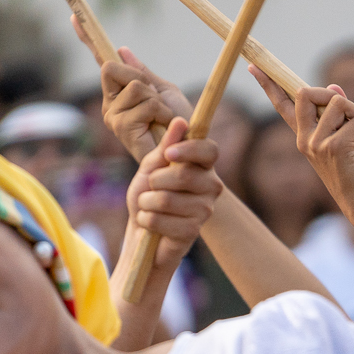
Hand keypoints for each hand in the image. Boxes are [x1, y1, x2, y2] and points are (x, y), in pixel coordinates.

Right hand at [90, 33, 191, 161]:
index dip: (88, 38)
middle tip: (155, 101)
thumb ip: (143, 74)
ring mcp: (113, 115)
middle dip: (140, 79)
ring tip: (162, 118)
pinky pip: (143, 103)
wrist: (188, 148)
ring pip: (134, 86)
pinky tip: (162, 125)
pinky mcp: (120, 127)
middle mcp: (111, 103)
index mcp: (119, 92)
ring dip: (156, 100)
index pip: (101, 61)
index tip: (74, 15)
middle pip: (112, 67)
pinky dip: (160, 111)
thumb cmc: (179, 123)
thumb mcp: (164, 92)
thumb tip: (121, 50)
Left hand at [124, 117, 219, 267]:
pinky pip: (160, 219)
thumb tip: (181, 121)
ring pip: (165, 199)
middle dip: (154, 181)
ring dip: (146, 203)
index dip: (189, 149)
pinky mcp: (193, 231)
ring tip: (149, 207)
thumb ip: (166, 146)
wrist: (142, 230)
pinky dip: (147, 220)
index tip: (168, 154)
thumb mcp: (151, 166)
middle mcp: (211, 187)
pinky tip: (152, 224)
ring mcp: (205, 210)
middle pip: (183, 175)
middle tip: (151, 188)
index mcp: (204, 167)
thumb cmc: (148, 195)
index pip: (210, 150)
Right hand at [252, 67, 353, 228]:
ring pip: (338, 102)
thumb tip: (334, 87)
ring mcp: (317, 143)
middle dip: (333, 94)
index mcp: (303, 137)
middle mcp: (305, 139)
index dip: (269, 84)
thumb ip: (336, 115)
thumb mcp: (342, 140)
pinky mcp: (335, 147)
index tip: (254, 66)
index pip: (281, 106)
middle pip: (306, 93)